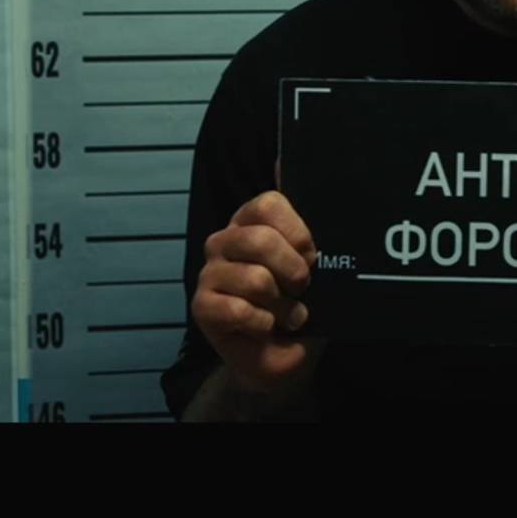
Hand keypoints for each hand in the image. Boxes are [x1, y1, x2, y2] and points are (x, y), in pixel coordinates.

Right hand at [190, 190, 324, 398]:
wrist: (284, 358)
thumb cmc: (300, 305)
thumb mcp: (315, 266)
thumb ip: (304, 226)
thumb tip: (281, 158)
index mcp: (250, 223)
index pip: (267, 205)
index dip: (297, 233)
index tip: (310, 257)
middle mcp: (224, 241)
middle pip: (260, 240)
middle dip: (294, 273)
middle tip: (301, 291)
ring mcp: (209, 273)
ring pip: (255, 279)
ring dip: (283, 307)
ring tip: (288, 315)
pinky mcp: (201, 306)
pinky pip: (240, 310)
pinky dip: (264, 324)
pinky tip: (265, 328)